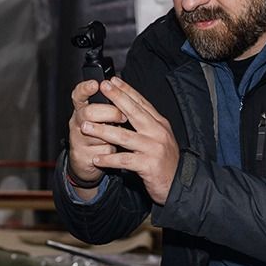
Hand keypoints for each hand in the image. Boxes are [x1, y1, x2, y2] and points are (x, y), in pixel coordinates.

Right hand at [67, 79, 127, 185]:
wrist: (84, 161)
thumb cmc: (96, 134)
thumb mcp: (99, 117)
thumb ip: (107, 104)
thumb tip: (121, 89)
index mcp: (82, 109)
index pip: (78, 95)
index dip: (85, 88)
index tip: (96, 84)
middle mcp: (77, 122)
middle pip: (88, 113)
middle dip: (109, 113)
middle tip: (122, 116)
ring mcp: (78, 140)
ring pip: (95, 134)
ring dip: (111, 135)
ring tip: (120, 136)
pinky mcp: (83, 156)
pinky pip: (102, 152)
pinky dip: (112, 152)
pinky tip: (114, 151)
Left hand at [84, 77, 179, 204]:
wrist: (179, 185)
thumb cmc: (165, 161)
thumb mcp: (159, 138)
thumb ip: (146, 124)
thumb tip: (127, 108)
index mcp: (159, 124)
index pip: (141, 103)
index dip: (127, 90)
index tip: (112, 80)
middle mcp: (158, 133)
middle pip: (134, 112)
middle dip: (116, 98)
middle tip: (102, 88)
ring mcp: (153, 148)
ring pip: (124, 136)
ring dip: (103, 131)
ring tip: (86, 126)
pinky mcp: (148, 165)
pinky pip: (124, 160)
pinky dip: (109, 159)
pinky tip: (97, 158)